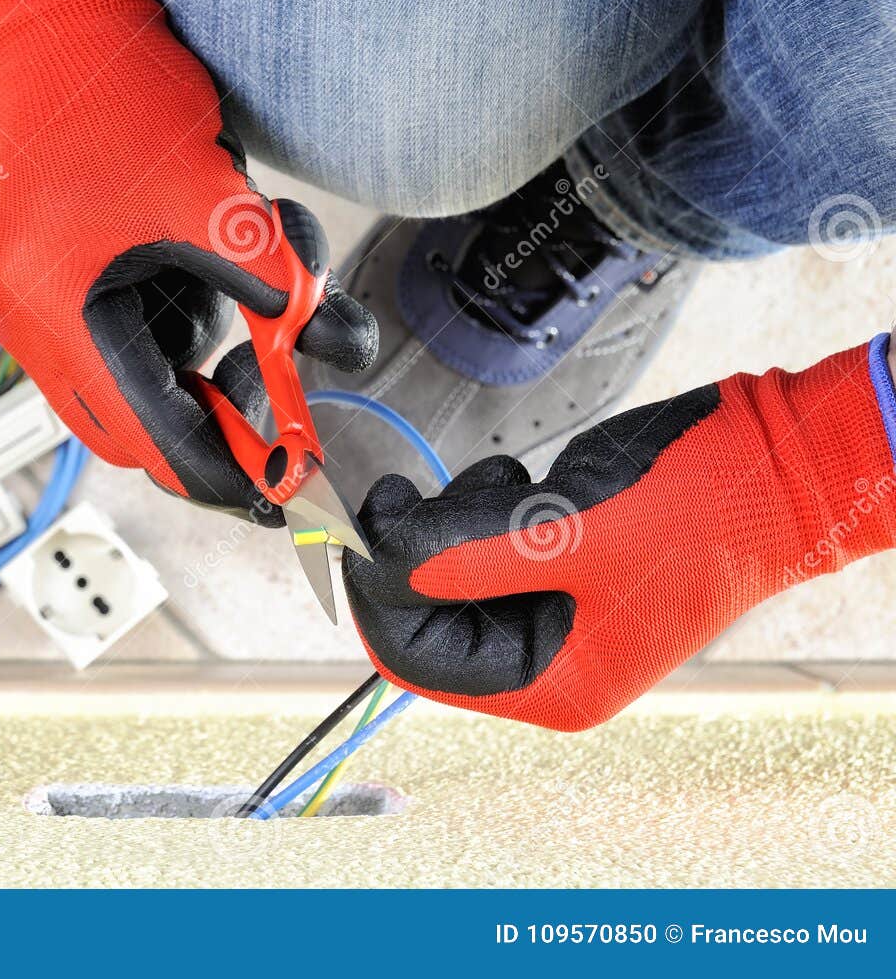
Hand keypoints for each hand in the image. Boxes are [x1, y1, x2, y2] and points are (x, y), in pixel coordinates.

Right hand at [0, 0, 376, 517]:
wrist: (63, 22)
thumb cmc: (125, 96)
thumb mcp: (222, 200)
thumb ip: (280, 284)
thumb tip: (336, 349)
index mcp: (56, 305)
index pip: (145, 432)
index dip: (219, 469)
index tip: (276, 493)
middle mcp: (22, 318)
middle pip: (124, 425)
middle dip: (206, 418)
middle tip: (269, 401)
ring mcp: (19, 302)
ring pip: (119, 385)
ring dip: (191, 359)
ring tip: (236, 291)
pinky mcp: (30, 282)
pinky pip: (102, 343)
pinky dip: (162, 328)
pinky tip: (195, 271)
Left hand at [343, 338, 895, 729]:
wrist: (780, 459)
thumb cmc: (700, 507)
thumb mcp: (566, 536)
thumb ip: (460, 555)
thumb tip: (377, 562)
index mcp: (551, 681)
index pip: (415, 660)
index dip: (374, 596)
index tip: (359, 528)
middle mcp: (545, 655)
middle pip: (422, 617)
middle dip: (413, 552)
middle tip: (409, 491)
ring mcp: (549, 606)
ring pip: (444, 575)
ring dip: (449, 522)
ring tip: (507, 484)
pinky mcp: (554, 559)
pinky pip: (478, 543)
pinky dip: (477, 508)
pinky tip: (524, 481)